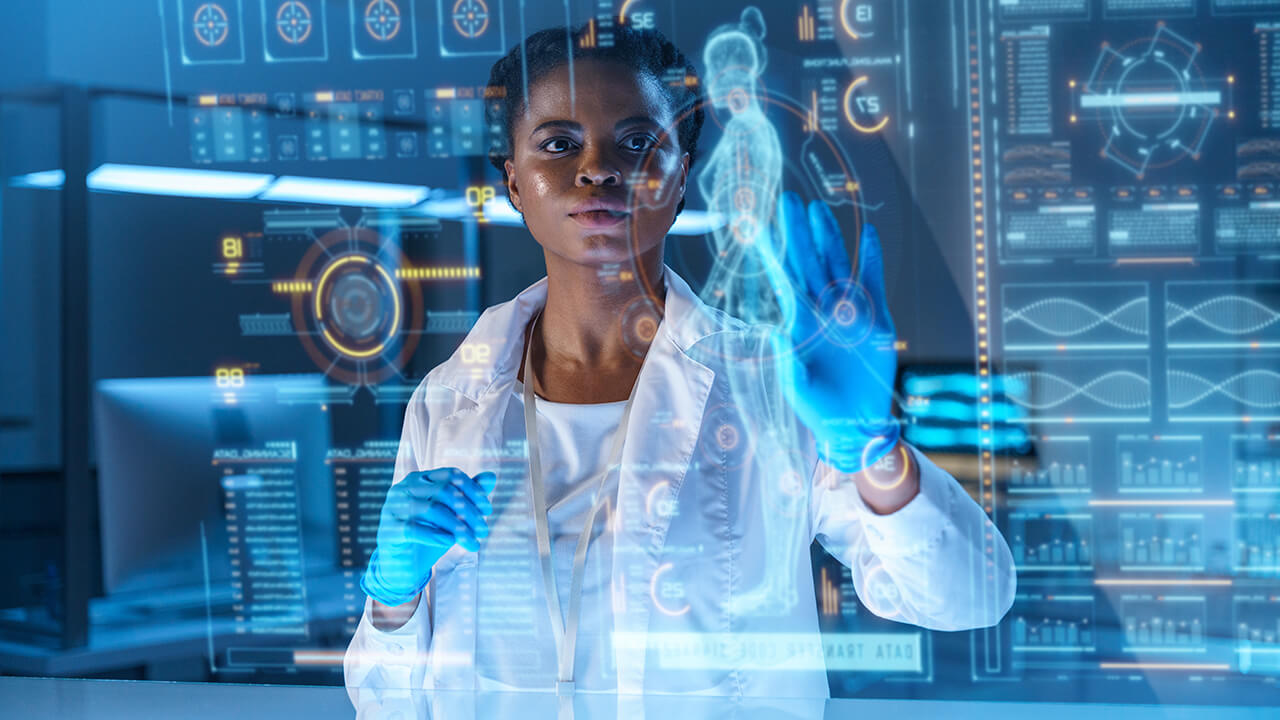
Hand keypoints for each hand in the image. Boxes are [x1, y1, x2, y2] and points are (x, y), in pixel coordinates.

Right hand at [360, 467, 496, 606]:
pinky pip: (413, 529)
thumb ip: (468, 495)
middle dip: (469, 511)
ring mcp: (392, 508)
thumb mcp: (452, 515)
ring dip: (457, 527)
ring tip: (473, 542)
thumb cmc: (429, 535)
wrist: (402, 564)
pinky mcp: (388, 530)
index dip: (473, 490)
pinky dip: (434, 535)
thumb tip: (492, 476)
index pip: (451, 475)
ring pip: (431, 510)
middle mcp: (403, 488)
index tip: (488, 510)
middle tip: (484, 530)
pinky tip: (450, 542)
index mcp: (419, 479)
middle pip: (443, 491)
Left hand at [762, 191, 899, 473]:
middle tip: (787, 201)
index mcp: (798, 324)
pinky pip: (873, 281)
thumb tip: (777, 334)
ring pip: (836, 265)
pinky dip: (872, 258)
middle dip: (797, 233)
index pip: (782, 281)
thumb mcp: (798, 388)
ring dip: (829, 238)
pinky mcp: (876, 319)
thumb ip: (789, 363)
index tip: (756, 227)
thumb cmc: (819, 409)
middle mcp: (821, 311)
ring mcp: (849, 312)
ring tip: (818, 209)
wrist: (857, 424)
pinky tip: (870, 234)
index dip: (771, 253)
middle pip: (807, 263)